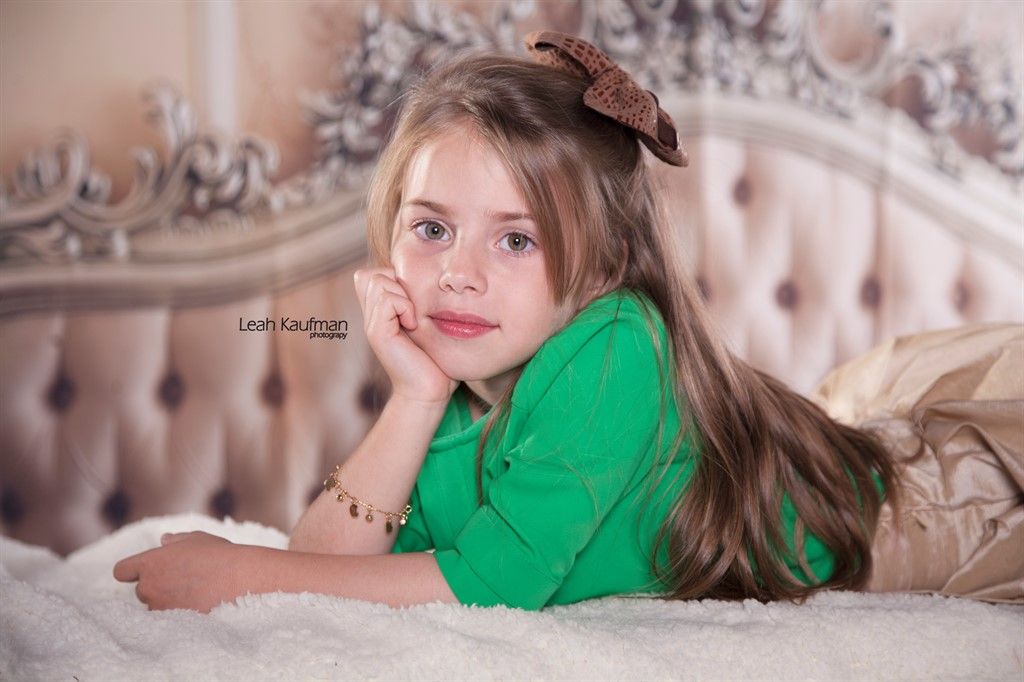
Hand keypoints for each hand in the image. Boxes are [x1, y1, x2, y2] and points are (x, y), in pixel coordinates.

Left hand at [112, 531, 248, 612]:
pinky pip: (169, 619)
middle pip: (141, 589)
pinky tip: (197, 603)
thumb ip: (175, 541)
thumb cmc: (218, 554)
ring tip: (193, 592)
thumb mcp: (196, 539)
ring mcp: (159, 607)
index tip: (144, 570)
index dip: (131, 570)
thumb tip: (164, 541)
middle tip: (183, 578)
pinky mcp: (172, 622)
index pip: (121, 571)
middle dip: (157, 585)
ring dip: (167, 600)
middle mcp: (149, 586)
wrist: (238, 579)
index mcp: (149, 562)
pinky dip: (178, 613)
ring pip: (155, 605)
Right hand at [354, 267, 457, 404]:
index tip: (411, 300)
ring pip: (378, 281)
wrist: (428, 392)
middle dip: (395, 281)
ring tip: (413, 318)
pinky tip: (413, 325)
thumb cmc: (435, 361)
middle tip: (412, 307)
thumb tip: (433, 281)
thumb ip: (419, 304)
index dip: (390, 276)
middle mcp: (371, 317)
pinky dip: (405, 307)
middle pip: (370, 273)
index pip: (370, 274)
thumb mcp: (427, 325)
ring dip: (403, 295)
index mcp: (380, 314)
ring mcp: (372, 325)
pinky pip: (387, 300)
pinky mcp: (377, 334)